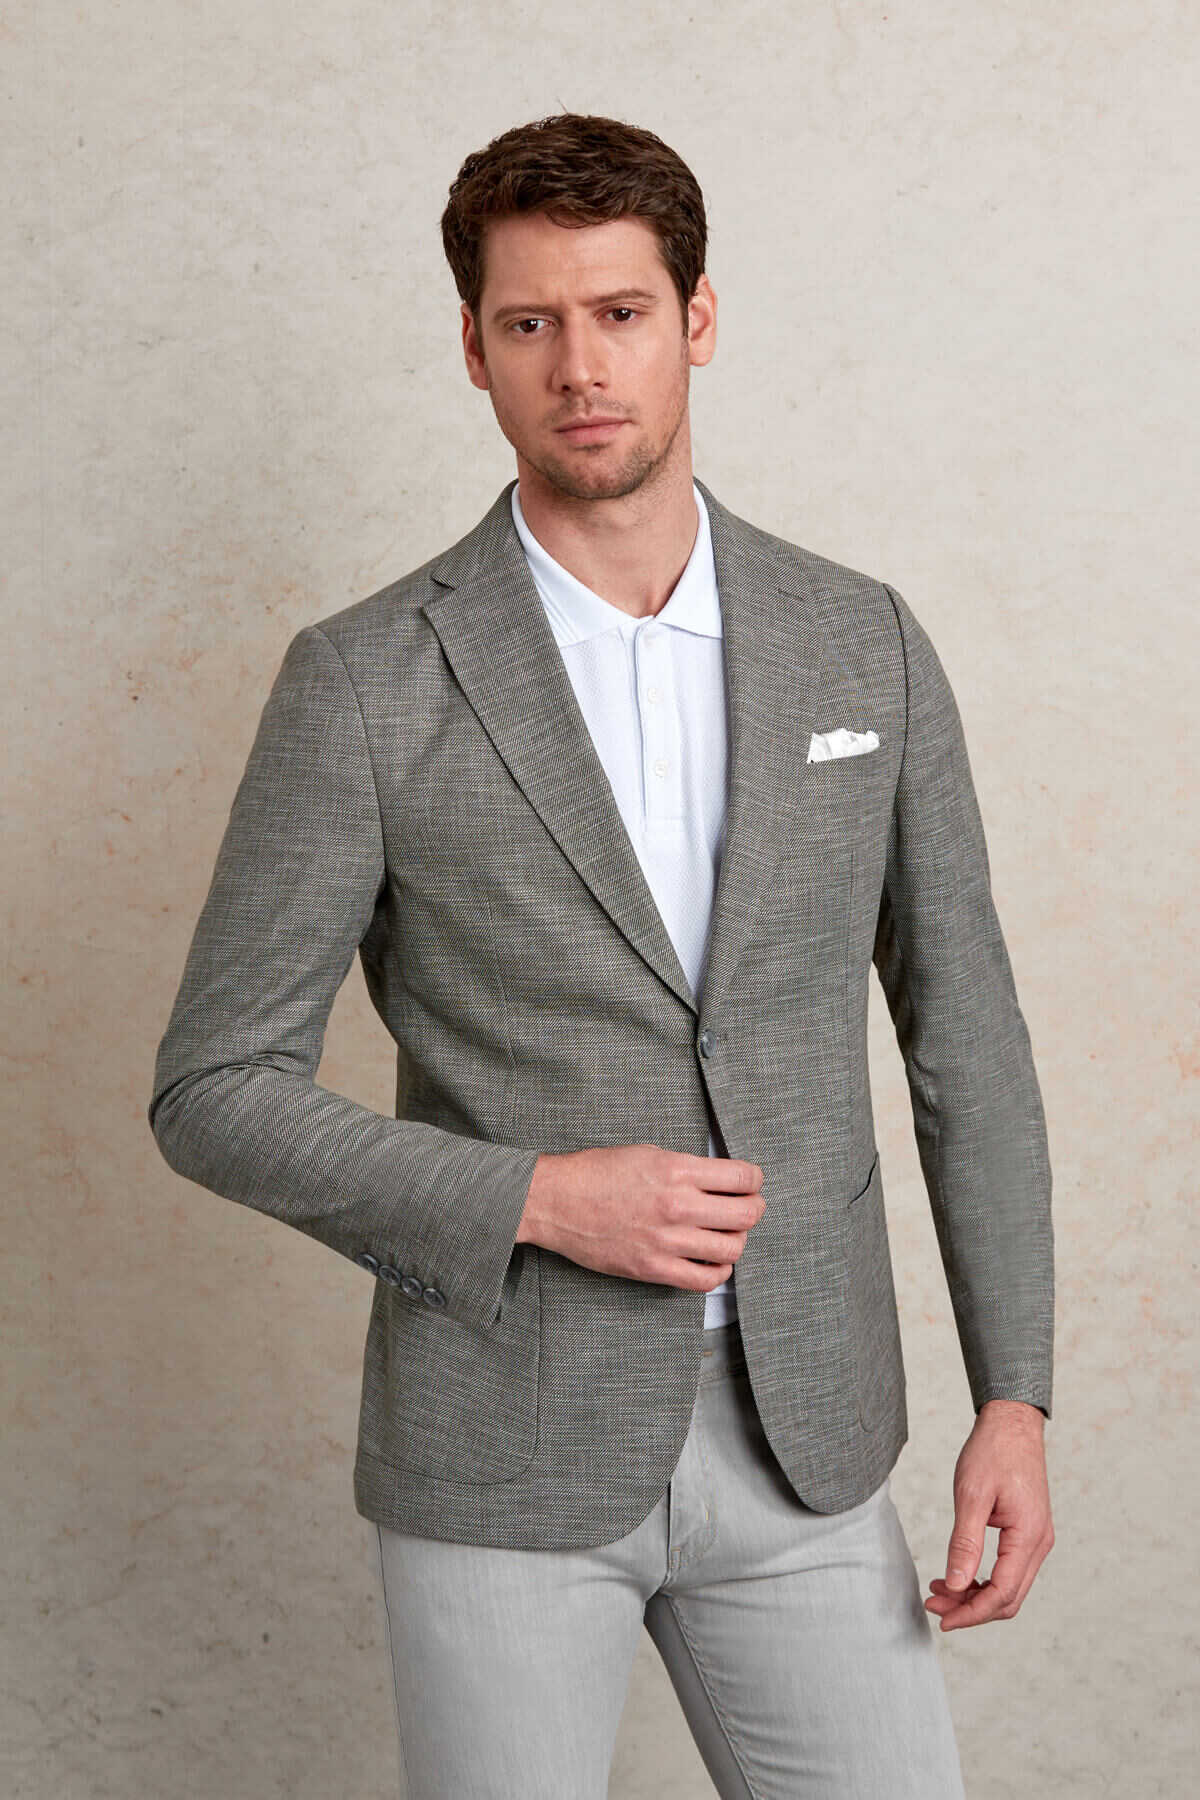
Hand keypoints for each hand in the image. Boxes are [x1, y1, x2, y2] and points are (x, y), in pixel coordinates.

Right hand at [518, 1144, 764, 1289]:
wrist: (555, 1201)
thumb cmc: (597, 1173)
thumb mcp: (647, 1154)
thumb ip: (687, 1168)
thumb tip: (720, 1180)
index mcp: (677, 1170)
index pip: (742, 1177)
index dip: (755, 1180)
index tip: (752, 1182)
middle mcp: (677, 1205)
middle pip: (746, 1214)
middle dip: (754, 1209)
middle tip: (748, 1207)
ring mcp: (666, 1240)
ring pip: (731, 1248)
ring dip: (737, 1240)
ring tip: (727, 1234)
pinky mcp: (653, 1268)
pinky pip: (705, 1280)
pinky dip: (719, 1272)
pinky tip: (713, 1261)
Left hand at [925, 1399, 1053, 1630]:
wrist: (1011, 1423)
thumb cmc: (993, 1452)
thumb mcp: (971, 1495)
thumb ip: (965, 1543)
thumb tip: (955, 1585)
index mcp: (1028, 1537)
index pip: (1002, 1594)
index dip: (971, 1613)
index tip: (941, 1617)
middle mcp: (1039, 1544)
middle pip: (1008, 1598)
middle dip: (970, 1608)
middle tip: (933, 1602)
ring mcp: (1037, 1539)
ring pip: (1009, 1587)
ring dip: (976, 1595)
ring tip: (940, 1588)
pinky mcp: (1028, 1532)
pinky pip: (1009, 1570)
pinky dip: (984, 1579)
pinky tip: (959, 1574)